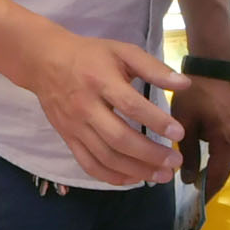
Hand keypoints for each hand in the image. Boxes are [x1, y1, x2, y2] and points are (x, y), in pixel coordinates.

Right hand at [8, 26, 185, 189]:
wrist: (45, 62)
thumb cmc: (90, 55)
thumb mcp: (122, 51)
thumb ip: (153, 68)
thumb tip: (185, 84)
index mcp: (101, 81)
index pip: (131, 106)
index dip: (157, 122)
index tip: (180, 134)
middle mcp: (86, 107)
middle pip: (119, 138)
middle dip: (150, 154)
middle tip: (175, 162)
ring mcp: (74, 126)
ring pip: (105, 157)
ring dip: (136, 170)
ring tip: (161, 175)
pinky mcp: (68, 138)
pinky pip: (88, 164)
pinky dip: (111, 176)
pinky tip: (133, 178)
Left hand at [171, 70, 229, 197]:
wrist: (213, 66)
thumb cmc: (196, 93)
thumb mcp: (184, 123)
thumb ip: (187, 152)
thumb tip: (187, 179)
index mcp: (226, 140)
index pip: (218, 174)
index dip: (208, 190)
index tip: (196, 205)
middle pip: (225, 170)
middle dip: (210, 183)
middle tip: (194, 198)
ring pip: (225, 161)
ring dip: (212, 172)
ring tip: (195, 184)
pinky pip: (225, 150)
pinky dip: (214, 160)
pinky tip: (201, 164)